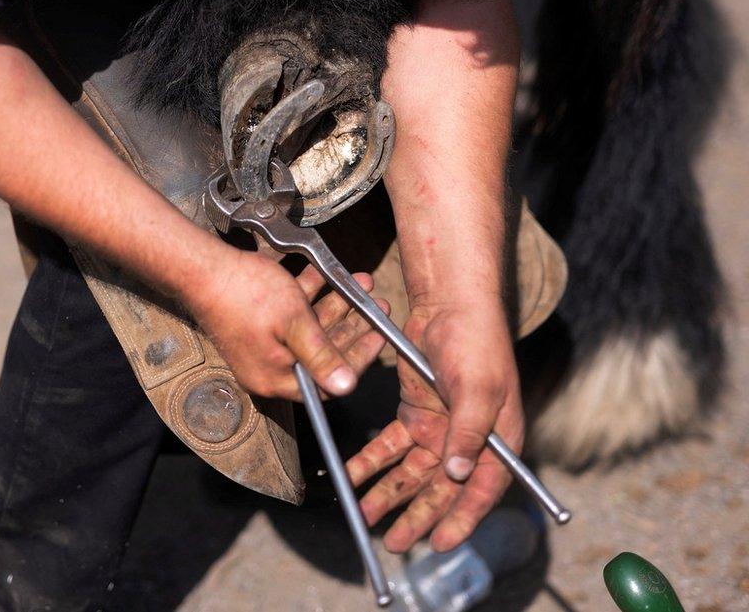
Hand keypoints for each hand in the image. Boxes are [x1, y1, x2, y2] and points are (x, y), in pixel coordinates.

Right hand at [183, 253, 388, 400]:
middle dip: (352, 324)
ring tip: (358, 282)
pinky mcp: (257, 326)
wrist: (202, 270)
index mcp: (277, 378)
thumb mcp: (294, 324)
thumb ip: (322, 355)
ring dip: (336, 304)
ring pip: (309, 328)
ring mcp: (263, 346)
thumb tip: (346, 387)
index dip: (358, 357)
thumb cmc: (245, 295)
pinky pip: (291, 315)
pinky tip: (325, 275)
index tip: (378, 334)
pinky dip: (310, 296)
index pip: (329, 381)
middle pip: (322, 352)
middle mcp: (270, 368)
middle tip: (375, 304)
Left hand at [346, 300, 523, 552]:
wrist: (450, 305)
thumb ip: (468, 432)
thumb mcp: (477, 389)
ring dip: (389, 494)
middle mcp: (469, 440)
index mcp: (498, 439)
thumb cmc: (475, 343)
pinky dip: (371, 461)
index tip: (440, 544)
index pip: (482, 490)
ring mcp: (440, 428)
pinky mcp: (415, 413)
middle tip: (395, 542)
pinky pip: (390, 446)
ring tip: (365, 517)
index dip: (463, 519)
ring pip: (412, 472)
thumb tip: (458, 474)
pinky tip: (351, 475)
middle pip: (442, 488)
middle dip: (418, 516)